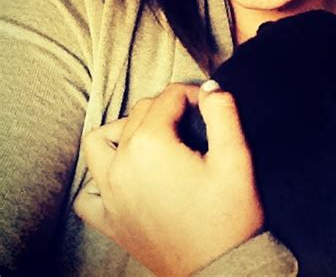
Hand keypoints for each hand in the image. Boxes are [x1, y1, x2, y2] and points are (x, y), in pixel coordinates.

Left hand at [74, 82, 263, 276]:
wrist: (223, 272)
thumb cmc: (231, 215)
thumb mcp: (237, 157)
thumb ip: (223, 112)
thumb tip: (209, 87)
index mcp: (151, 146)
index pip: (168, 97)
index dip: (194, 94)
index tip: (210, 104)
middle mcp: (121, 165)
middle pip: (138, 113)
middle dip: (168, 107)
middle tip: (194, 121)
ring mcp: (111, 196)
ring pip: (101, 143)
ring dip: (123, 131)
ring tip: (152, 137)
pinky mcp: (110, 222)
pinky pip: (89, 194)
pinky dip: (100, 179)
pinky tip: (123, 179)